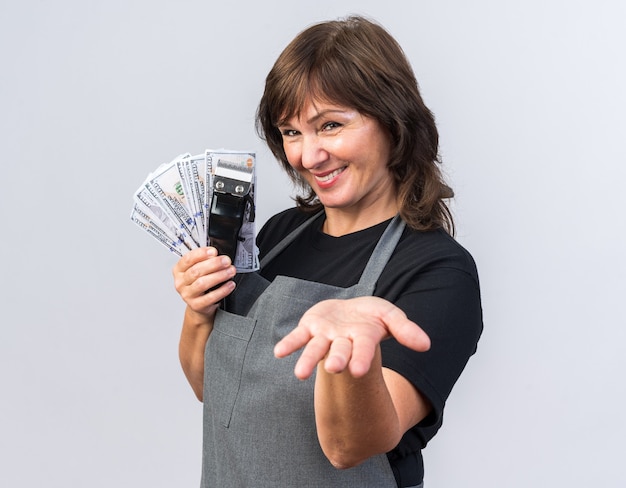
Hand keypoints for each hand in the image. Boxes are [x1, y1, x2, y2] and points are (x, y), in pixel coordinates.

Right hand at [172, 247, 236, 314]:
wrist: (199, 305)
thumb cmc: (199, 283)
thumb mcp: (198, 270)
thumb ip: (204, 261)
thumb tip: (217, 254)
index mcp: (179, 270)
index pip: (188, 259)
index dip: (201, 254)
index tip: (214, 251)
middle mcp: (181, 282)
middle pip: (196, 271)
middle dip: (214, 264)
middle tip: (226, 261)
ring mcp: (187, 295)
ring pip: (202, 283)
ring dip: (219, 276)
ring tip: (230, 271)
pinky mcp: (196, 305)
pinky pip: (210, 297)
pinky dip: (222, 290)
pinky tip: (230, 284)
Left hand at [274, 296, 429, 379]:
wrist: (349, 312)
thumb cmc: (372, 316)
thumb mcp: (391, 316)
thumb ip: (405, 330)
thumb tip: (426, 345)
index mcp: (363, 339)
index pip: (364, 350)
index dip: (362, 359)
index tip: (358, 371)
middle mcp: (343, 341)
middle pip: (339, 352)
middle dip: (337, 360)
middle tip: (332, 369)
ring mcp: (325, 336)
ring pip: (316, 349)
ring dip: (307, 361)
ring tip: (299, 374)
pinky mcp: (310, 328)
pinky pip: (297, 337)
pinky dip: (289, 344)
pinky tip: (279, 352)